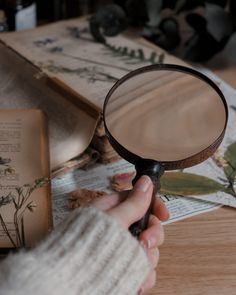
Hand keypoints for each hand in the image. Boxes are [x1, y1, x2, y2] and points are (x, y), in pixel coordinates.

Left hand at [92, 175, 168, 293]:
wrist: (71, 281)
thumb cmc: (85, 246)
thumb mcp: (113, 220)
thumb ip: (133, 203)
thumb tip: (146, 181)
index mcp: (113, 211)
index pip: (140, 202)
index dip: (154, 206)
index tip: (164, 214)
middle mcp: (119, 229)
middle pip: (148, 226)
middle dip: (151, 236)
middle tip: (144, 243)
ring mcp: (122, 249)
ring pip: (149, 250)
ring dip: (146, 259)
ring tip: (132, 265)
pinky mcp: (125, 269)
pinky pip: (144, 270)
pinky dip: (142, 276)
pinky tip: (135, 281)